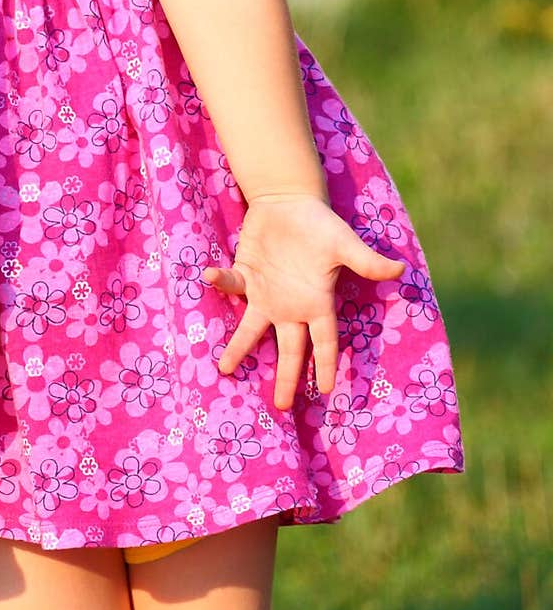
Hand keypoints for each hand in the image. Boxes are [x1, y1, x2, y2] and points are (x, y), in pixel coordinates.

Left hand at [202, 194, 405, 410]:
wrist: (290, 202)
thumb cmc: (321, 224)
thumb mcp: (344, 244)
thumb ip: (367, 260)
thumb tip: (400, 269)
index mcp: (317, 303)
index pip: (324, 342)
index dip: (326, 365)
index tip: (327, 391)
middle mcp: (291, 306)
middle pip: (289, 350)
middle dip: (286, 377)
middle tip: (281, 407)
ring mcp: (266, 293)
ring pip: (251, 330)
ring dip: (239, 348)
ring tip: (225, 369)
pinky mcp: (246, 275)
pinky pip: (232, 285)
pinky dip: (221, 281)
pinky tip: (210, 276)